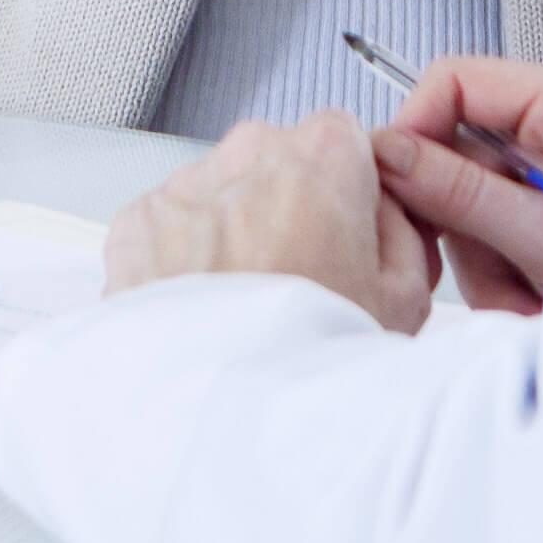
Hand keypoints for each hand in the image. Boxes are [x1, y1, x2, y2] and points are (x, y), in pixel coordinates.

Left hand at [100, 112, 431, 331]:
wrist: (220, 404)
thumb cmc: (309, 354)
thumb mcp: (406, 297)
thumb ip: (401, 230)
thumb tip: (383, 212)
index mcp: (324, 155)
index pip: (345, 139)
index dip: (348, 189)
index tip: (346, 232)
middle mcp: (249, 152)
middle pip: (277, 163)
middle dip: (286, 209)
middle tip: (297, 284)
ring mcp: (186, 184)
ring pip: (219, 194)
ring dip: (231, 233)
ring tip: (246, 308)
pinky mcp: (135, 223)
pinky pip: (168, 227)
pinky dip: (181, 259)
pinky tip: (205, 311)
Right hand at [369, 53, 542, 315]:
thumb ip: (464, 191)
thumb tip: (392, 152)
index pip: (454, 81)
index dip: (414, 127)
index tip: (392, 182)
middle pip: (451, 149)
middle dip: (457, 217)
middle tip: (485, 261)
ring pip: (461, 204)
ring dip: (482, 260)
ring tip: (530, 291)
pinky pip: (485, 240)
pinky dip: (499, 278)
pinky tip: (534, 298)